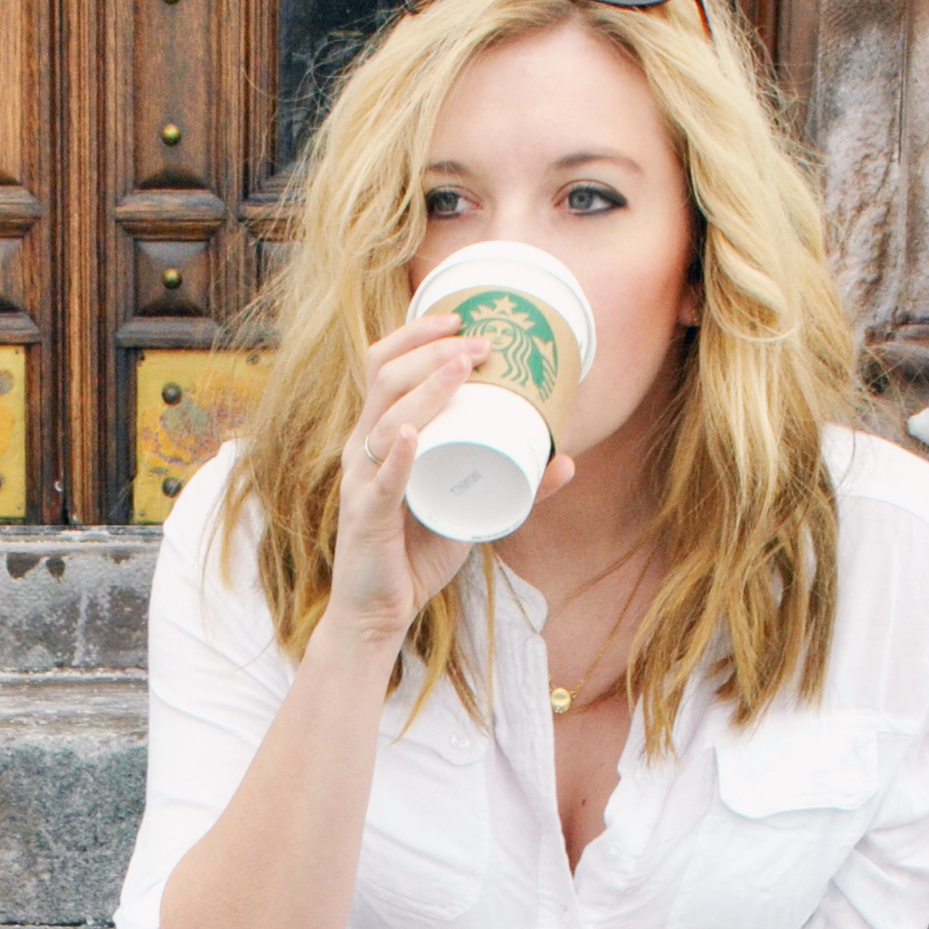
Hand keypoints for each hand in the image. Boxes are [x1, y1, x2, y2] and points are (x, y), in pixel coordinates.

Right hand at [324, 314, 575, 644]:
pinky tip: (414, 434)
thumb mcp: (469, 511)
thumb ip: (513, 486)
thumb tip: (568, 462)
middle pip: (385, 378)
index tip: (461, 314)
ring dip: (426, 387)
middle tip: (481, 341)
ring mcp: (360, 481)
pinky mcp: (365, 518)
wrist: (379, 614)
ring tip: (465, 366)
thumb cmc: (415, 555)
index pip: (384, 366)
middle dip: (433, 349)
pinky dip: (399, 456)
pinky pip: (380, 481)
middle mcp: (362, 449)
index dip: (416, 333)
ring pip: (385, 419)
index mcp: (378, 436)